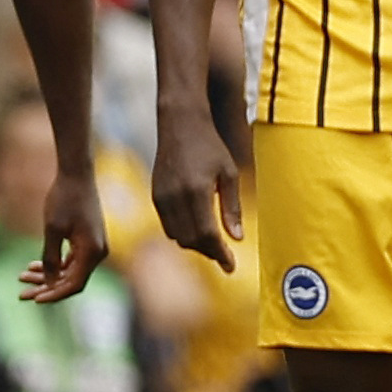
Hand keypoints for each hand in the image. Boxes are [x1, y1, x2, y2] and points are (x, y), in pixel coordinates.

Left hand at [20, 166, 108, 304]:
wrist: (76, 174)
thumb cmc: (63, 199)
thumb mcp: (52, 229)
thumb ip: (51, 257)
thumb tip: (50, 282)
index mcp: (93, 252)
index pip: (74, 284)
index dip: (54, 294)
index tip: (34, 299)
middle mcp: (98, 252)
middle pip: (72, 280)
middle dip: (46, 287)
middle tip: (22, 294)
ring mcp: (94, 246)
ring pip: (70, 271)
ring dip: (48, 276)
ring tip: (22, 277)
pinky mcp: (88, 240)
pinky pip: (72, 259)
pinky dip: (55, 264)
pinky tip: (33, 265)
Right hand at [151, 111, 241, 270]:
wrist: (179, 124)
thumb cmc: (210, 146)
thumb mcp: (229, 174)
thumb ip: (232, 208)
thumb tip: (236, 238)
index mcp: (196, 190)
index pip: (207, 234)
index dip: (220, 253)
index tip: (231, 267)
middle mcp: (175, 196)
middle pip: (191, 240)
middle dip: (209, 252)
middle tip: (226, 256)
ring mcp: (161, 197)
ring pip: (178, 237)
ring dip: (195, 244)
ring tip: (214, 243)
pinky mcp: (155, 196)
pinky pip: (168, 226)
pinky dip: (183, 234)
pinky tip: (197, 229)